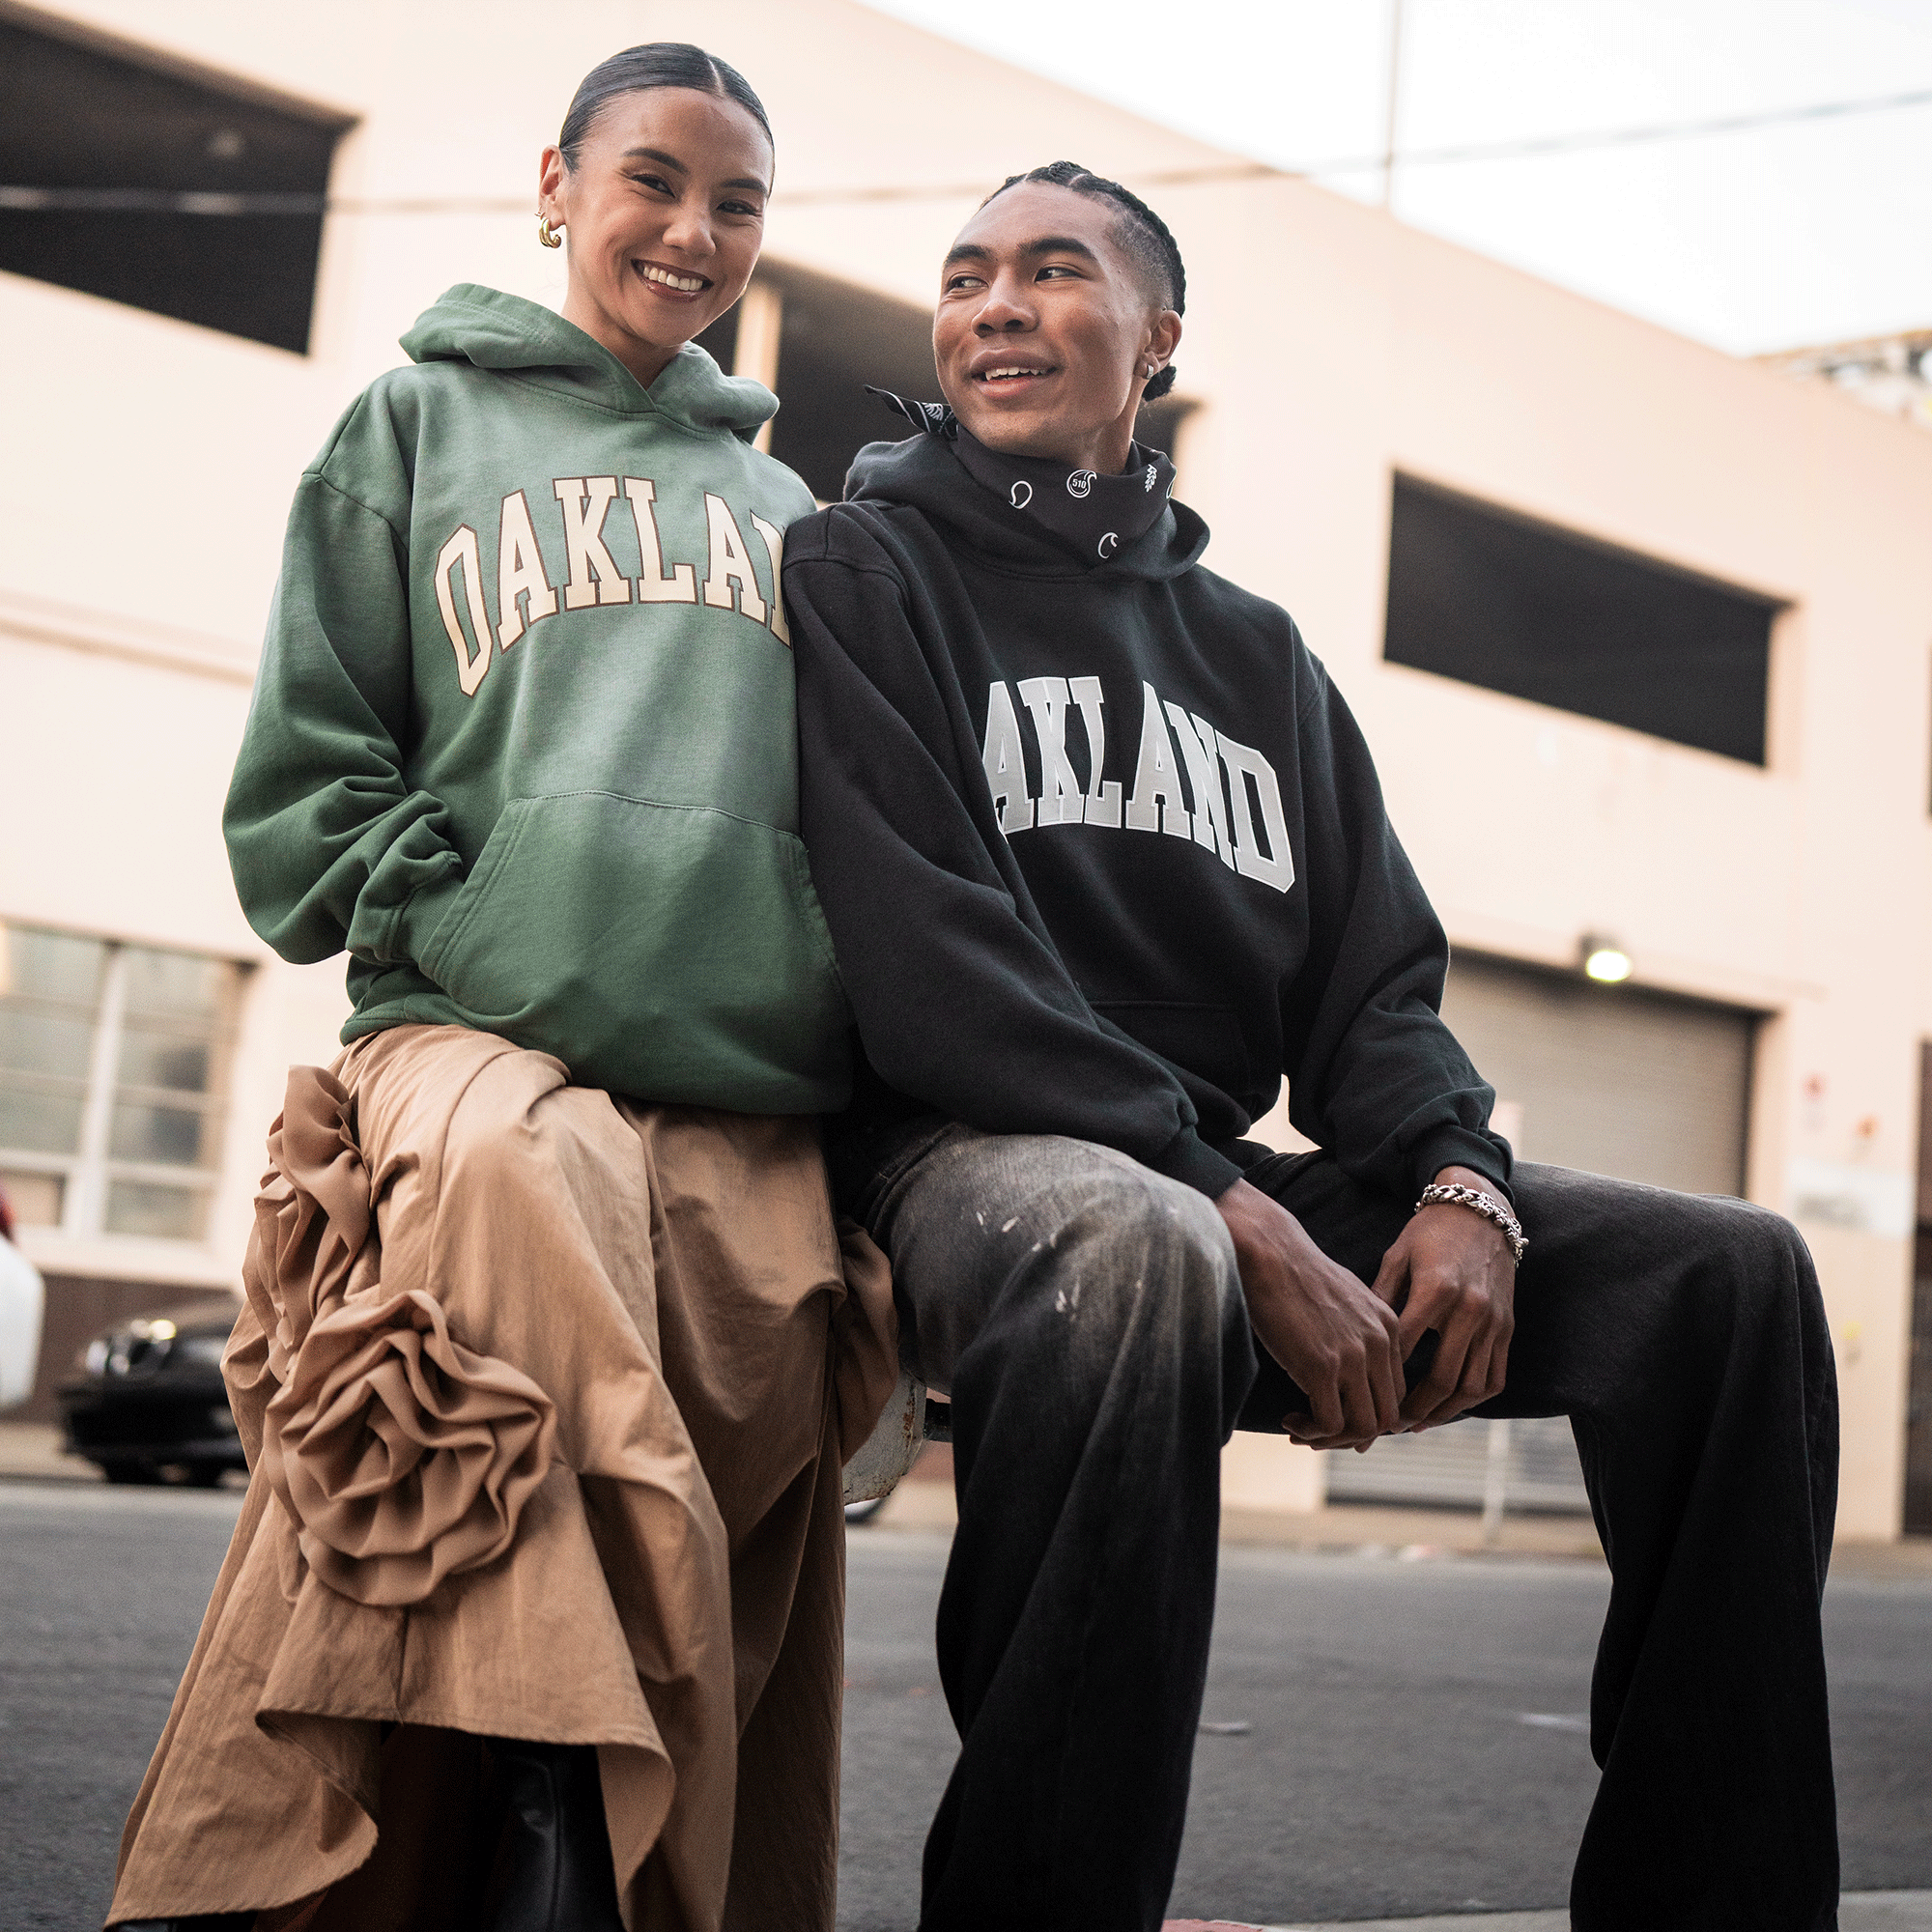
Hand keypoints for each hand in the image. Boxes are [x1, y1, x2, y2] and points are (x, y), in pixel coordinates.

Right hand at [1215, 1179, 1404, 1450]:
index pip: (1396, 1393)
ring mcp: (1353, 1356)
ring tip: (1302, 1429)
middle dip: (1354, 1435)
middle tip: (1319, 1432)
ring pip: (1363, 1428)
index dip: (1369, 1414)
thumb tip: (1346, 1372)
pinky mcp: (1322, 1366)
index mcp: (1388, 1326)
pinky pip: (1331, 1424)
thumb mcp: (1342, 1300)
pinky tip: (1290, 1420)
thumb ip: (1356, 1331)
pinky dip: (1311, 1432)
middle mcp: (1379, 1343)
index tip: (1337, 1415)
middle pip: (1386, 1417)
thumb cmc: (1294, 1273)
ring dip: (1332, 1440)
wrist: (1268, 1251)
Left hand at [1373, 1165, 1516, 1430]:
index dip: (1383, 1378)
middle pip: (1442, 1379)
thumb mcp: (1397, 1257)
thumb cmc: (1429, 1233)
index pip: (1406, 1349)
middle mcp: (1470, 1310)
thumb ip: (1379, 1298)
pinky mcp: (1508, 1328)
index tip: (1362, 1395)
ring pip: (1472, 1386)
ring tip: (1417, 1423)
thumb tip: (1354, 1339)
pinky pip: (1495, 1376)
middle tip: (1389, 1426)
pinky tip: (1449, 1407)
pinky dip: (1473, 1399)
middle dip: (1414, 1409)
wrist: (1480, 1212)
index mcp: (1436, 1291)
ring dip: (1444, 1412)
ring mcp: (1493, 1322)